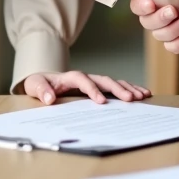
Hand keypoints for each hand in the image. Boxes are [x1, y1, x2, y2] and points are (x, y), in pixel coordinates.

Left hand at [22, 71, 150, 104]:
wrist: (44, 80)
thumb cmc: (40, 84)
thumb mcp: (35, 86)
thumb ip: (41, 90)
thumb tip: (49, 98)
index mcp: (71, 77)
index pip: (83, 80)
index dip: (92, 90)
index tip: (101, 102)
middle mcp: (86, 77)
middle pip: (104, 80)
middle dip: (118, 88)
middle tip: (130, 99)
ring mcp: (94, 81)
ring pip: (113, 82)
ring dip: (128, 88)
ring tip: (142, 96)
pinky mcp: (98, 87)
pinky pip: (115, 87)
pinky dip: (129, 89)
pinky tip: (142, 94)